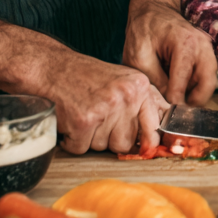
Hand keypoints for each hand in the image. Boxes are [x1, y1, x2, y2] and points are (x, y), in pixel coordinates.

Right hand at [36, 50, 168, 154]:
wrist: (53, 68)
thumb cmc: (87, 77)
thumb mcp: (124, 81)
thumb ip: (146, 102)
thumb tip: (164, 127)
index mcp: (139, 87)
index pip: (154, 126)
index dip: (148, 142)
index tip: (145, 149)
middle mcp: (126, 96)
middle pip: (126, 144)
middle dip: (110, 138)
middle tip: (98, 119)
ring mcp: (105, 108)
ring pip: (102, 148)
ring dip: (90, 138)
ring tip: (84, 114)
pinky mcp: (84, 120)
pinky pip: (81, 148)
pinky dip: (72, 140)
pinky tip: (71, 120)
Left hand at [123, 1, 217, 105]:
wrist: (153, 10)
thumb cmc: (143, 29)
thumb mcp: (138, 57)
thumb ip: (154, 81)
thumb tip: (168, 103)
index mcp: (186, 43)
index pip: (184, 81)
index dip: (174, 102)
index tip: (166, 115)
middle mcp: (203, 46)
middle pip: (208, 84)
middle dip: (192, 101)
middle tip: (175, 110)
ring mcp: (207, 50)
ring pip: (208, 83)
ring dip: (194, 94)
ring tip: (174, 97)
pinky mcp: (206, 55)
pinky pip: (205, 78)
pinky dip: (193, 86)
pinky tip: (177, 86)